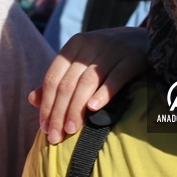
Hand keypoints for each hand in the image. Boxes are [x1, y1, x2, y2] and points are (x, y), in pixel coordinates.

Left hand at [30, 27, 147, 143]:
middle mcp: (91, 44)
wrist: (143, 40)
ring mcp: (112, 50)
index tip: (44, 128)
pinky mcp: (132, 58)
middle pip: (68, 83)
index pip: (53, 78)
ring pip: (88, 82)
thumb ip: (58, 80)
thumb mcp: (81, 63)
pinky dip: (103, 94)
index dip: (47, 104)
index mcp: (74, 45)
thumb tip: (32, 100)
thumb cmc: (107, 57)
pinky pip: (115, 77)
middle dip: (59, 112)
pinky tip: (94, 109)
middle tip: (56, 136)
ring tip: (71, 130)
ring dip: (77, 108)